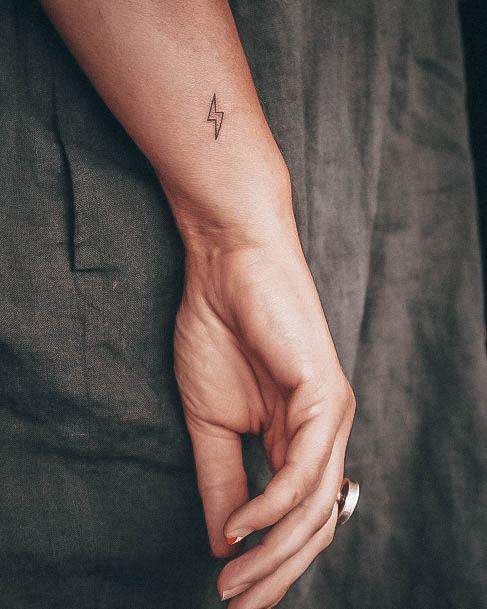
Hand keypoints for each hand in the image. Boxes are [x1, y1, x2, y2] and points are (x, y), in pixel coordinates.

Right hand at [174, 241, 355, 608]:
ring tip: (233, 580)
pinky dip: (274, 504)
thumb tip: (226, 540)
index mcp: (300, 438)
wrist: (226, 269)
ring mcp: (330, 412)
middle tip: (235, 603)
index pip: (299, 517)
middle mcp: (325, 432)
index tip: (233, 596)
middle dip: (276, 572)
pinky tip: (243, 527)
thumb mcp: (210, 423)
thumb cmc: (219, 333)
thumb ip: (222, 481)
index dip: (271, 564)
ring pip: (316, 504)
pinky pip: (305, 465)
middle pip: (315, 523)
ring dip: (273, 550)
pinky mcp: (324, 392)